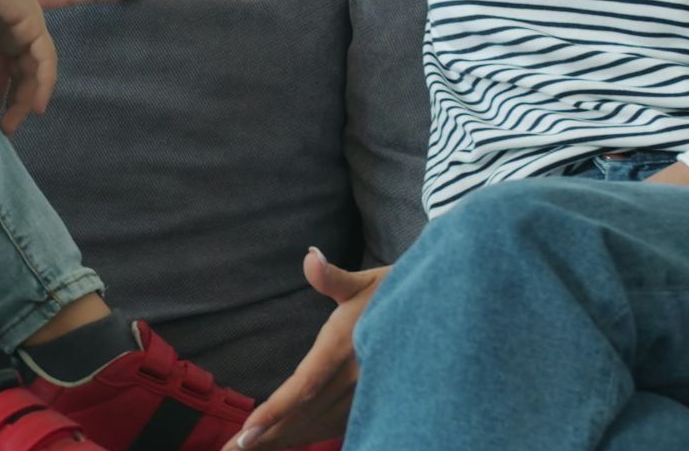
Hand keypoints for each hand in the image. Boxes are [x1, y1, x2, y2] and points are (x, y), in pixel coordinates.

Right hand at [0, 0, 57, 134]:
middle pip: (20, 74)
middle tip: (1, 128)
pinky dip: (44, 84)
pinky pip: (45, 61)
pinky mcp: (34, 25)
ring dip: (26, 99)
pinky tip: (37, 108)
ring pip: (34, 72)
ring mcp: (27, 28)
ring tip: (10, 124)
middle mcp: (14, 32)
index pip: (0, 71)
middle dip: (11, 102)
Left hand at [223, 251, 389, 450]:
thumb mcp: (365, 282)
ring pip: (317, 425)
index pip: (305, 385)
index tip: (248, 430)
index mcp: (344, 347)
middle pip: (304, 415)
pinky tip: (286, 442)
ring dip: (283, 440)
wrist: (441, 313)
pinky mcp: (372, 404)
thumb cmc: (395, 293)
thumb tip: (311, 257)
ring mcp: (365, 395)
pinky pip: (333, 426)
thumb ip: (333, 277)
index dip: (276, 410)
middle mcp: (353, 378)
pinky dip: (307, 436)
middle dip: (267, 436)